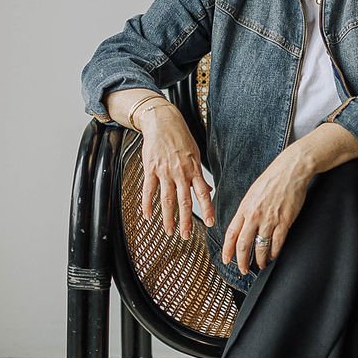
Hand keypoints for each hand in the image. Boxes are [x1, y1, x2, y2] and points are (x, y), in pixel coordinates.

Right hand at [139, 105, 215, 240]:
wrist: (162, 121)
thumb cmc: (180, 137)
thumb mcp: (195, 154)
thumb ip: (199, 175)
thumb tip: (208, 190)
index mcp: (194, 169)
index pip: (203, 193)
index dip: (207, 209)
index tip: (210, 224)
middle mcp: (180, 172)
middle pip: (184, 201)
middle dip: (186, 221)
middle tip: (185, 236)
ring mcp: (165, 171)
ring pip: (167, 200)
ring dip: (168, 218)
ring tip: (169, 231)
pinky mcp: (150, 169)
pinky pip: (148, 190)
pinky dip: (147, 204)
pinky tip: (148, 216)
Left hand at [222, 148, 314, 275]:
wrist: (291, 170)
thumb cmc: (272, 179)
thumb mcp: (252, 193)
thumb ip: (246, 210)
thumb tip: (242, 226)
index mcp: (244, 208)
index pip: (231, 233)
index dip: (228, 249)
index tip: (227, 259)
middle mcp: (254, 215)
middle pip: (244, 245)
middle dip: (242, 261)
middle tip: (243, 269)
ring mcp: (269, 219)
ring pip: (260, 247)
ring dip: (260, 259)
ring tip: (260, 265)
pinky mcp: (284, 221)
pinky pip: (277, 243)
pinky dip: (274, 252)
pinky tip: (273, 255)